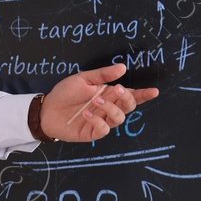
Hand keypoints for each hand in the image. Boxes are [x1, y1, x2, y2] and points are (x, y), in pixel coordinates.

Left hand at [40, 63, 159, 141]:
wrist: (47, 109)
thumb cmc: (65, 92)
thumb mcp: (83, 79)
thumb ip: (103, 75)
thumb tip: (122, 67)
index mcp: (109, 94)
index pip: (130, 95)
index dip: (143, 94)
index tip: (154, 91)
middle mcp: (108, 108)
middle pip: (128, 106)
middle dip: (126, 98)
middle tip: (116, 90)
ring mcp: (101, 121)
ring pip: (119, 118)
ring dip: (110, 108)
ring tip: (96, 101)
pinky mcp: (92, 133)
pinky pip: (103, 130)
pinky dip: (98, 121)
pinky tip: (87, 114)